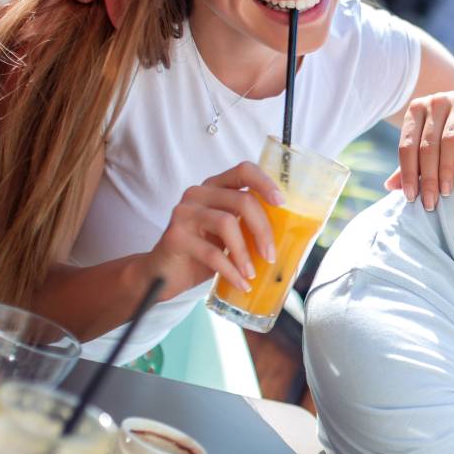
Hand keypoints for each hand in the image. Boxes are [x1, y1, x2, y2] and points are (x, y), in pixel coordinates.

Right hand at [146, 162, 283, 297]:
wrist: (162, 273)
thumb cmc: (202, 251)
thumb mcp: (229, 234)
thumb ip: (249, 225)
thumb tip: (291, 236)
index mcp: (215, 187)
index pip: (244, 170)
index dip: (265, 183)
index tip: (282, 203)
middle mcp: (198, 194)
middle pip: (242, 201)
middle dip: (263, 230)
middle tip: (270, 256)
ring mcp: (184, 213)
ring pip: (226, 224)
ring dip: (245, 253)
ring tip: (252, 273)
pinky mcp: (175, 237)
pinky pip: (211, 253)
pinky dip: (231, 271)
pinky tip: (241, 283)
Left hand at [386, 85, 453, 210]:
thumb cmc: (450, 127)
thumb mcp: (428, 140)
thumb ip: (412, 161)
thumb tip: (390, 187)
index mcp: (416, 110)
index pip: (407, 146)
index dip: (407, 173)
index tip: (411, 197)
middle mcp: (435, 102)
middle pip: (427, 146)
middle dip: (428, 177)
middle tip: (430, 202)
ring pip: (448, 140)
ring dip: (445, 168)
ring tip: (445, 191)